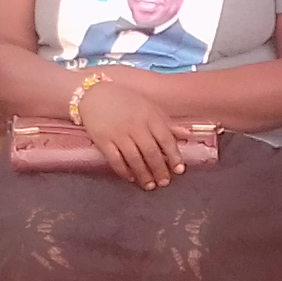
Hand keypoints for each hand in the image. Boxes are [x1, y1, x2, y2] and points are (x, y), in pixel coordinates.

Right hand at [77, 74, 187, 189]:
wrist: (94, 94)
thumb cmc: (125, 101)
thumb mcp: (149, 107)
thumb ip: (167, 123)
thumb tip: (187, 135)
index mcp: (149, 116)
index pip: (165, 139)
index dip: (174, 156)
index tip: (179, 170)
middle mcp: (135, 125)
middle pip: (151, 152)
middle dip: (159, 170)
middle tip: (164, 183)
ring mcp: (118, 134)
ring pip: (134, 159)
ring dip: (144, 174)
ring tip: (150, 185)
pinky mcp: (102, 140)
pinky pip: (115, 160)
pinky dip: (124, 171)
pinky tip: (131, 178)